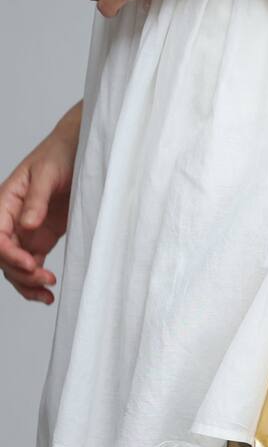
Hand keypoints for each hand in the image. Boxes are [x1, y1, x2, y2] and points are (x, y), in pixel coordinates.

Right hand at [0, 105, 80, 303]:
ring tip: (47, 294)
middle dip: (20, 272)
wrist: (81, 152)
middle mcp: (11, 219)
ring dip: (27, 283)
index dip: (8, 253)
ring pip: (14, 266)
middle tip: (46, 278)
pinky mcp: (41, 239)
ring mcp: (26, 231)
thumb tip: (27, 225)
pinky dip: (35, 280)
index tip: (30, 263)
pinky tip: (46, 294)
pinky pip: (31, 265)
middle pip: (2, 256)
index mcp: (5, 201)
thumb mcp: (48, 173)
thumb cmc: (60, 156)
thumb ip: (38, 200)